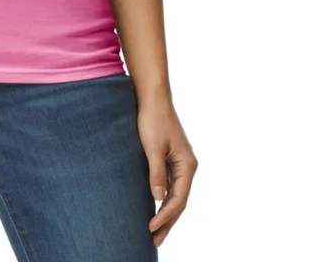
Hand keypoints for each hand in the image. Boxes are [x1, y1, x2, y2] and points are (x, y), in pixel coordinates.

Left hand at [136, 97, 198, 247]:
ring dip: (166, 213)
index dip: (165, 216)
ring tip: (155, 231)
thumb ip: (156, 173)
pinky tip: (155, 207)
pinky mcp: (171, 159)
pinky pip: (171, 185)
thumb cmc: (153, 119)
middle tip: (154, 241)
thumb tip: (158, 198)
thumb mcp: (152, 147)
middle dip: (168, 222)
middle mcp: (187, 166)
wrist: (152, 97)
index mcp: (187, 165)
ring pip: (176, 195)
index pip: (178, 199)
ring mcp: (180, 163)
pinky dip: (164, 199)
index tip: (150, 228)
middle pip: (179, 201)